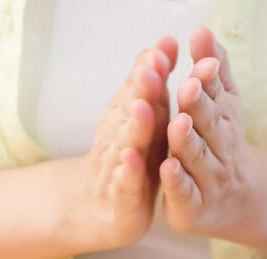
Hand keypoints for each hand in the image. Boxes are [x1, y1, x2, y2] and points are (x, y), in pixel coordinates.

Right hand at [64, 37, 177, 251]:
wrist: (100, 208)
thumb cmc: (131, 157)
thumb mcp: (146, 119)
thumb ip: (154, 85)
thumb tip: (166, 42)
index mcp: (132, 116)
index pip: (142, 88)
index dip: (152, 68)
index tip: (166, 46)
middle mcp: (121, 135)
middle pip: (131, 108)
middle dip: (142, 88)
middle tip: (153, 67)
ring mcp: (118, 164)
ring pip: (126, 141)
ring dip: (134, 124)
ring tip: (144, 107)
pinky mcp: (121, 194)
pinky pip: (124, 180)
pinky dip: (128, 170)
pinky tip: (132, 160)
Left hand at [160, 27, 264, 239]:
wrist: (242, 202)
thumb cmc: (224, 147)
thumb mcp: (224, 106)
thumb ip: (214, 70)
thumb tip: (202, 29)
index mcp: (222, 121)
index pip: (215, 97)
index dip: (209, 81)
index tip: (201, 63)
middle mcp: (218, 148)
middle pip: (207, 125)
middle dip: (199, 106)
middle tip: (188, 87)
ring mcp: (207, 178)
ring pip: (195, 157)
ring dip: (187, 141)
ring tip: (178, 123)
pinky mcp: (192, 205)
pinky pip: (184, 192)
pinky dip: (177, 181)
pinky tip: (167, 167)